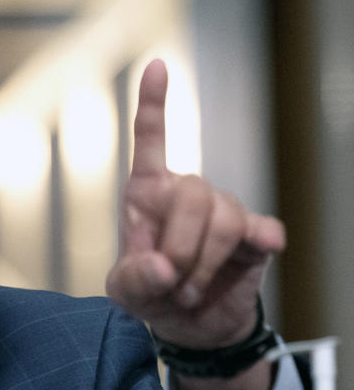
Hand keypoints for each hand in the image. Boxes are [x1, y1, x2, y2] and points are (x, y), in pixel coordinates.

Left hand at [105, 59, 285, 348]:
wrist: (191, 324)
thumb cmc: (151, 292)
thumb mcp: (126, 291)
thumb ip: (134, 279)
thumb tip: (161, 267)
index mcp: (146, 193)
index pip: (150, 140)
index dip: (154, 103)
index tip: (157, 65)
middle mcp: (186, 192)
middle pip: (194, 192)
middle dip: (182, 246)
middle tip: (172, 283)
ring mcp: (223, 211)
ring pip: (225, 217)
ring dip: (206, 262)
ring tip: (191, 289)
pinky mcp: (255, 235)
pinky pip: (262, 230)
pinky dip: (259, 243)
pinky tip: (259, 251)